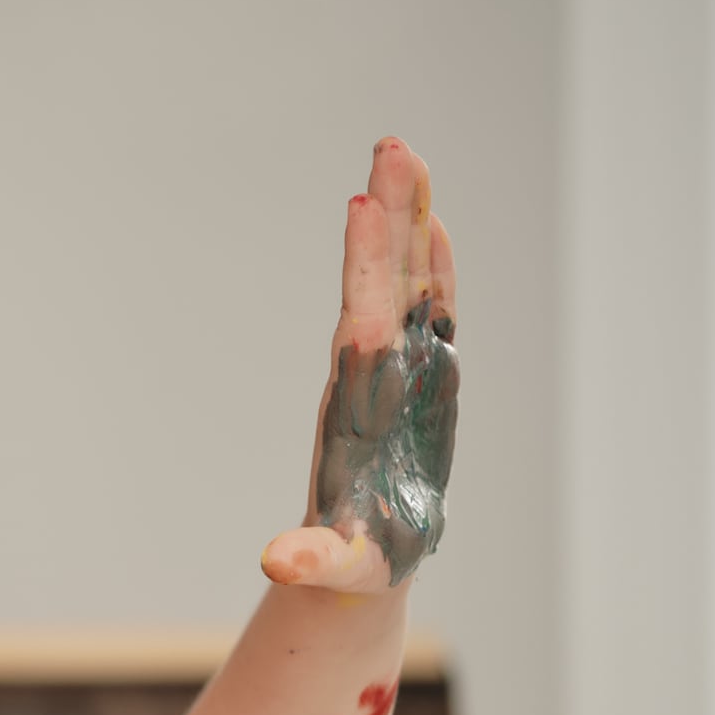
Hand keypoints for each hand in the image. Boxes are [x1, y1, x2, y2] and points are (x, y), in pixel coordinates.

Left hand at [262, 136, 459, 592]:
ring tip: (407, 153)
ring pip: (407, 283)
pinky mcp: (420, 377)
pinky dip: (435, 265)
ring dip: (411, 221)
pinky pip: (430, 310)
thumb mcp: (328, 569)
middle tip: (391, 144)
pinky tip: (436, 221)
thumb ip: (307, 562)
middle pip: (383, 283)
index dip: (365, 269)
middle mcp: (370, 377)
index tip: (360, 209)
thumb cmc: (346, 566)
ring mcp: (397, 370)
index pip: (360, 324)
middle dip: (390, 217)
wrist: (350, 565)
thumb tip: (279, 564)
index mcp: (352, 407)